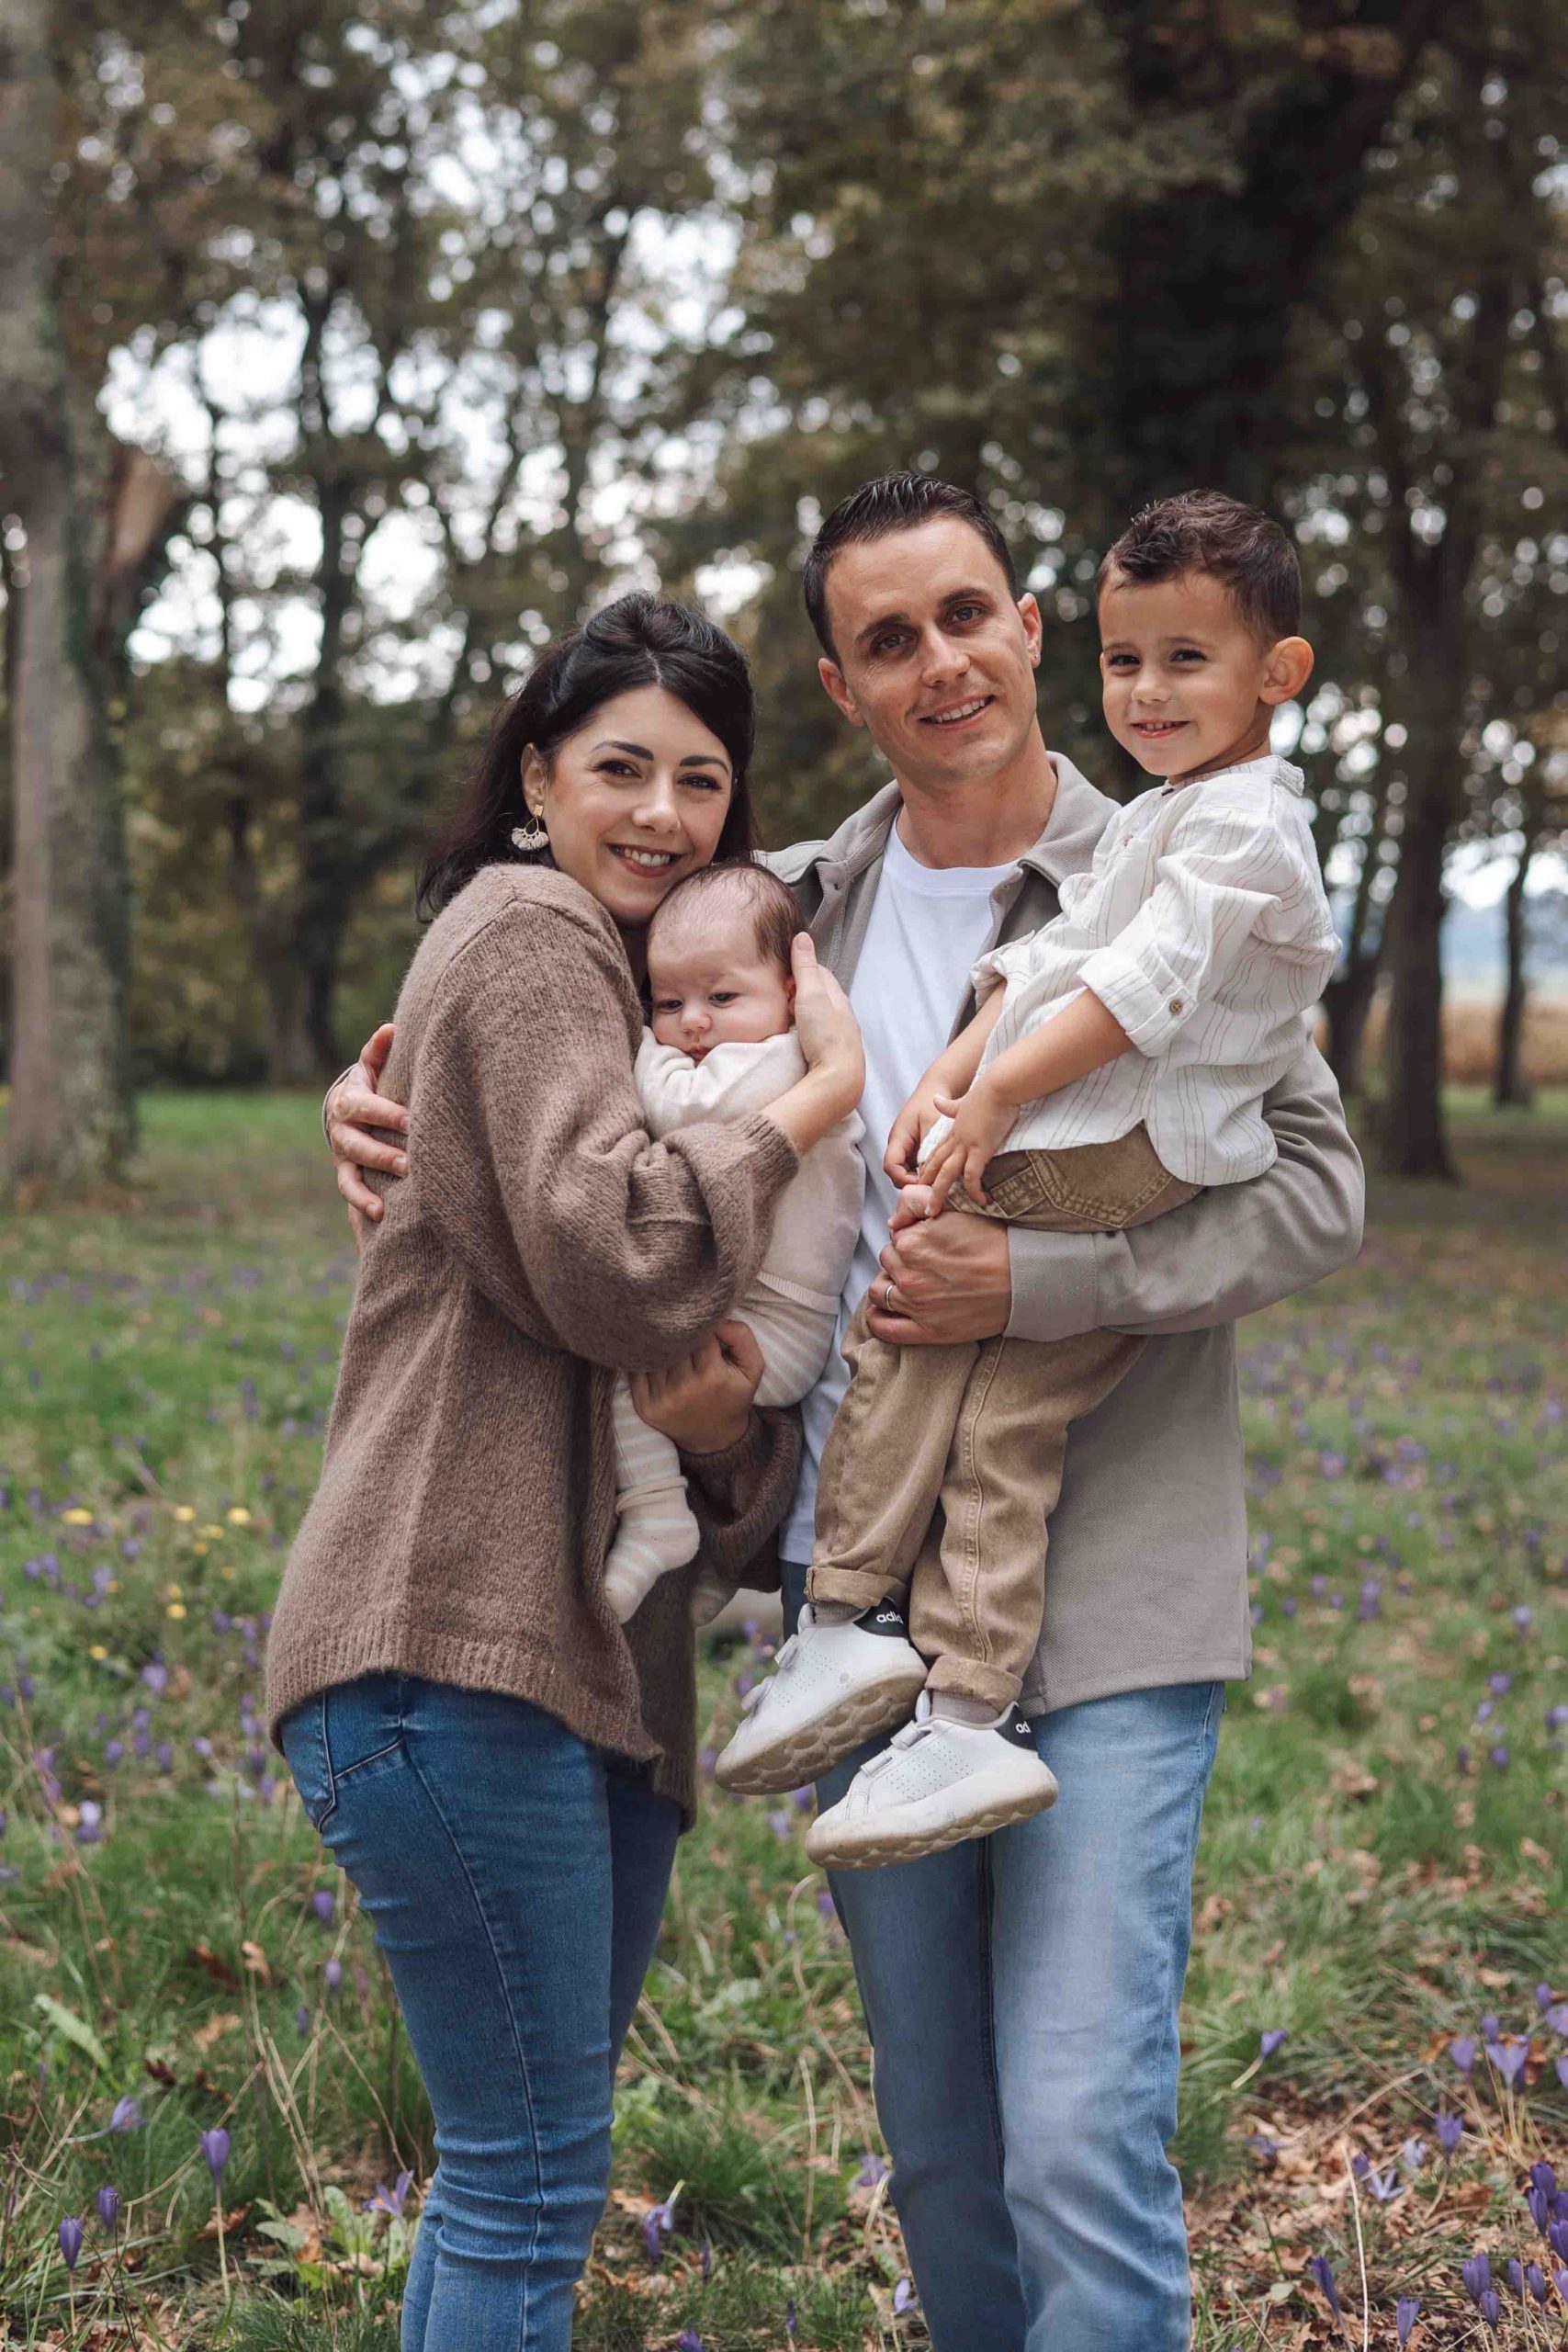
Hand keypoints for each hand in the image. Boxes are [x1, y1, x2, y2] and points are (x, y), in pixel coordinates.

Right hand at [327, 1024, 408, 1226]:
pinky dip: (360, 1204)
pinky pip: (349, 1191)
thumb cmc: (370, 1086)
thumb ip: (379, 1051)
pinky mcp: (346, 1173)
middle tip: (409, 1164)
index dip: (388, 1114)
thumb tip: (391, 1028)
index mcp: (350, 1101)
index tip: (412, 1121)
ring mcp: (342, 1155)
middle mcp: (342, 1130)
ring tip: (385, 1204)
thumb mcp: (371, 1067)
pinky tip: (379, 1215)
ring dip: (367, 1188)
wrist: (346, 1110)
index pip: (367, 1108)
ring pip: (351, 1172)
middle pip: (359, 1144)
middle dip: (382, 1155)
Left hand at [628, 1320, 764, 1455]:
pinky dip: (645, 1362)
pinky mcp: (644, 1406)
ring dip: (662, 1348)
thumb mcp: (752, 1367)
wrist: (714, 1437)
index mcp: (712, 1376)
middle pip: (674, 1343)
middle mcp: (684, 1388)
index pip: (699, 1334)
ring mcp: (661, 1399)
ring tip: (672, 1350)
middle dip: (680, 1336)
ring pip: (655, 1355)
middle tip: (685, 1335)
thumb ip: (741, 1335)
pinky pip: (637, 1372)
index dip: (701, 1327)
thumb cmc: (733, 1395)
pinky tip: (656, 1361)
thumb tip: (716, 1319)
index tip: (702, 1329)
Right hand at [789, 934, 863, 1116]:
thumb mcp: (812, 995)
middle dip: (800, 988)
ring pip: (818, 1014)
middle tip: (780, 991)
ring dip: (802, 1010)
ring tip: (784, 1012)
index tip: (783, 970)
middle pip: (819, 994)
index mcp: (838, 998)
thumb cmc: (826, 1035)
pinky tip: (795, 1034)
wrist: (838, 1079)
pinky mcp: (831, 1053)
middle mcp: (842, 1015)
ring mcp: (838, 1035)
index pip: (821, 973)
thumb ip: (805, 967)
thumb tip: (802, 936)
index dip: (801, 967)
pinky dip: (804, 1027)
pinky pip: (816, 1033)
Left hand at [866, 1213, 1011, 1346]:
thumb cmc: (995, 1244)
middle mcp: (908, 1273)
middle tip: (924, 1262)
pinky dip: (877, 1320)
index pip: (895, 1236)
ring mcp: (915, 1304)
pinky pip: (885, 1329)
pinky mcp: (927, 1330)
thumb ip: (919, 1208)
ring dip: (888, 1284)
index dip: (909, 1237)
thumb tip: (895, 1219)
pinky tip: (880, 1313)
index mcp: (911, 1242)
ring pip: (879, 1290)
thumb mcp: (957, 1212)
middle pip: (886, 1261)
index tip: (926, 1243)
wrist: (1024, 1279)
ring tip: (906, 1283)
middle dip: (899, 1260)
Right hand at [884, 1076, 952, 1188]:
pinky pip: (913, 1166)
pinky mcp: (912, 1149)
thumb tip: (927, 1173)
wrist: (934, 1089)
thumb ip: (929, 1148)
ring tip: (935, 1182)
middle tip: (931, 1187)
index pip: (891, 1166)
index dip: (903, 1179)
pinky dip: (922, 1172)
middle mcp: (897, 1145)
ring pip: (905, 1171)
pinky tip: (937, 1173)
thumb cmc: (932, 1103)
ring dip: (917, 1178)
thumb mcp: (933, 1124)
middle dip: (910, 1182)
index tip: (922, 1183)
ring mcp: (904, 1147)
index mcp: (898, 1137)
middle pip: (896, 1172)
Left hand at [919, 1077, 1014, 1211]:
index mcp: (954, 1130)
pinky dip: (974, 1189)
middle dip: (927, 1185)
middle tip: (921, 1203)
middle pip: (936, 1166)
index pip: (937, 1152)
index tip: (923, 1180)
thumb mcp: (964, 1099)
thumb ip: (950, 1105)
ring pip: (946, 1174)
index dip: (929, 1167)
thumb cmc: (989, 1091)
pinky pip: (972, 1175)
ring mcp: (966, 1145)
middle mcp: (956, 1140)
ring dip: (938, 1194)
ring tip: (933, 1211)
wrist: (999, 1086)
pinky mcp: (980, 1148)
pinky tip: (980, 1201)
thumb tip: (936, 1099)